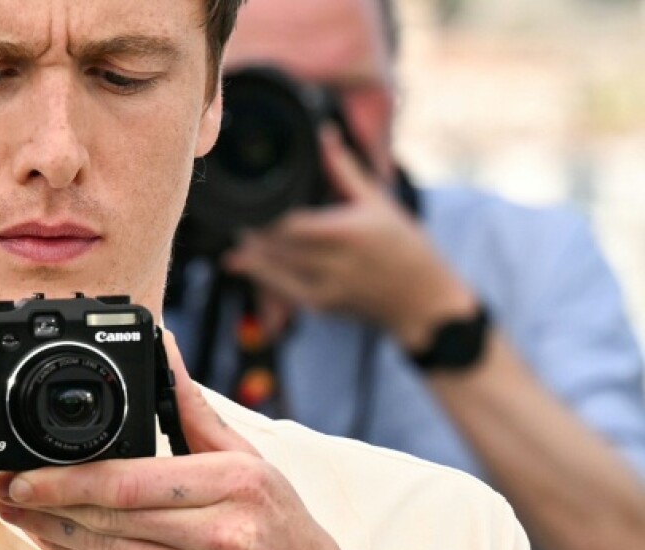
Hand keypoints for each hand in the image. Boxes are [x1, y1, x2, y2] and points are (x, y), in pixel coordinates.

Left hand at [0, 331, 378, 549]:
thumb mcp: (254, 466)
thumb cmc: (288, 539)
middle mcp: (224, 532)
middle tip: (5, 491)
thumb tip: (162, 348)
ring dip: (53, 535)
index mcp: (237, 483)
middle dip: (47, 504)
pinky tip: (56, 548)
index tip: (24, 472)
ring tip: (16, 516)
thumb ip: (196, 412)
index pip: (131, 479)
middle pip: (112, 516)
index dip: (67, 479)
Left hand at [226, 127, 475, 349]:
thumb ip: (344, 170)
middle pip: (279, 248)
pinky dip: (264, 277)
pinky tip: (246, 266)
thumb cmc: (403, 245)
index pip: (293, 224)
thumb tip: (326, 134)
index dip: (267, 217)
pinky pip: (284, 291)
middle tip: (237, 221)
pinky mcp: (323, 306)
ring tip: (237, 243)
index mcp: (349, 231)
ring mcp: (328, 287)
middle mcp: (336, 261)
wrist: (422, 299)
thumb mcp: (377, 202)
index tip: (249, 204)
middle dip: (254, 237)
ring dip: (252, 258)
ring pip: (276, 272)